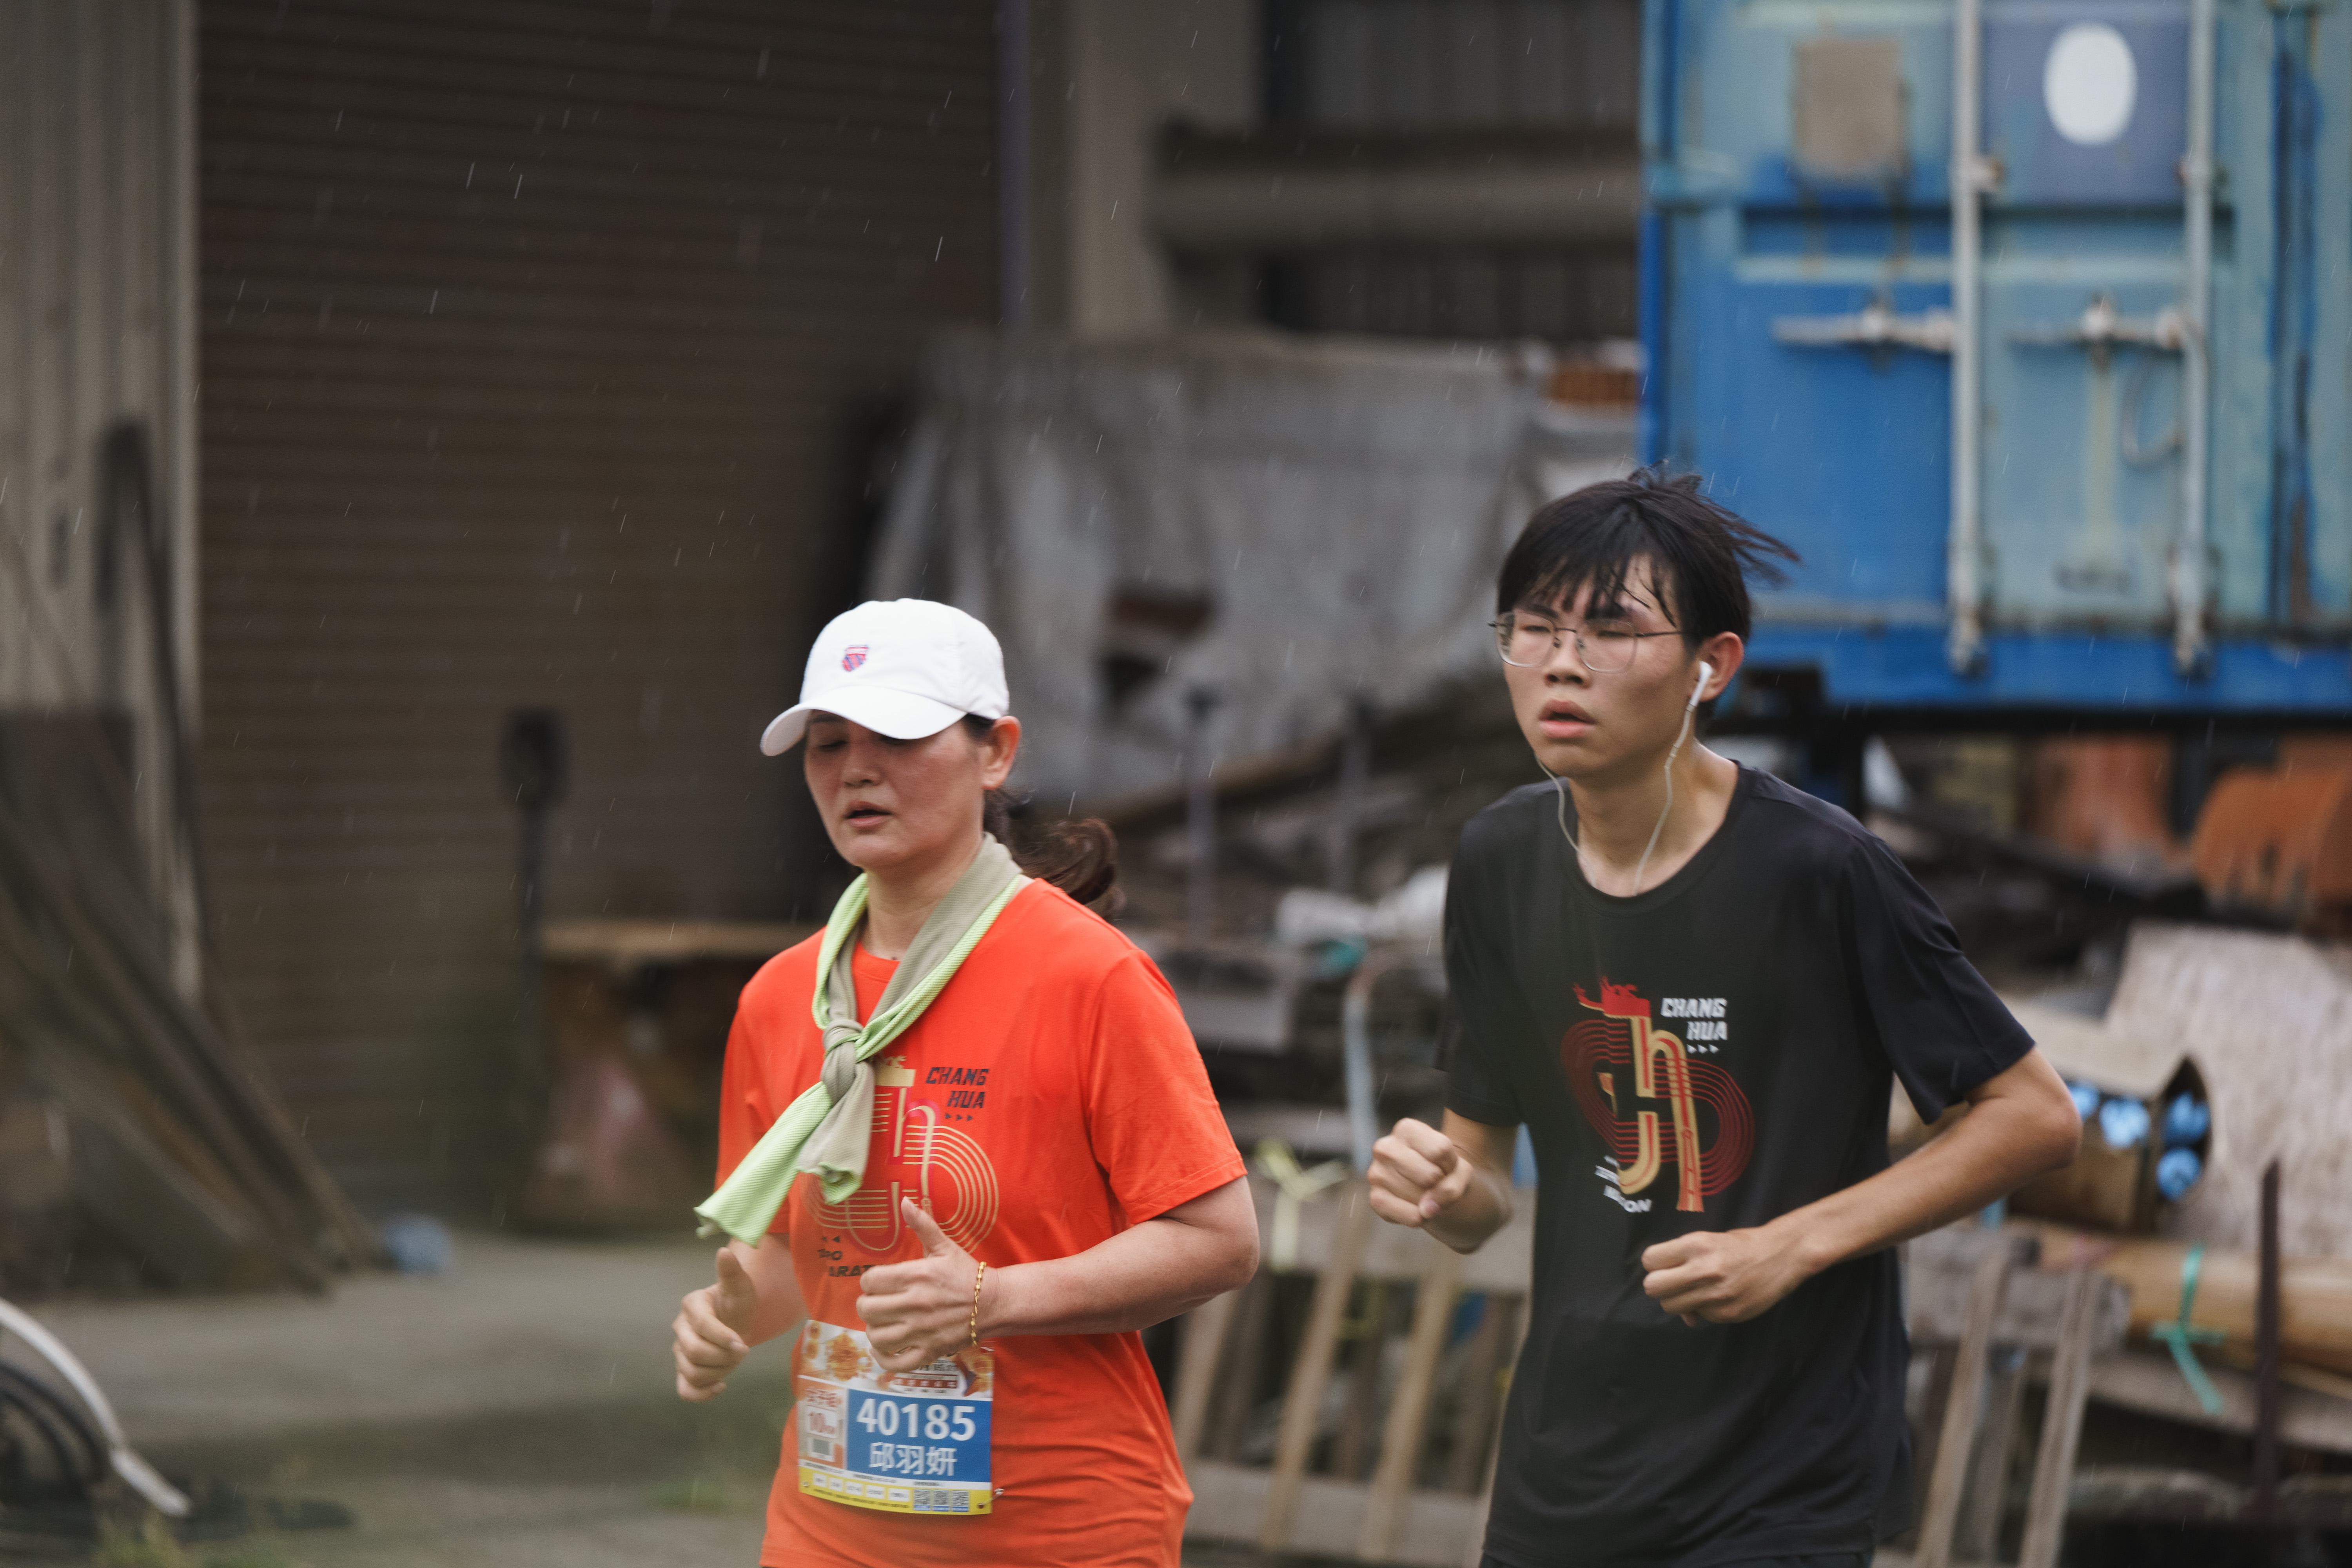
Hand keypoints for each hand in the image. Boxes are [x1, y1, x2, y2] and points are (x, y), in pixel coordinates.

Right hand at [673, 1245, 758, 1400]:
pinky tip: (720, 1387)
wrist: (737, 1321)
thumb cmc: (737, 1302)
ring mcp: (680, 1352)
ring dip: (719, 1372)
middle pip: (693, 1352)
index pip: (702, 1326)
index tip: (743, 1343)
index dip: (723, 1338)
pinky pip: (684, 1389)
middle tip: (742, 1351)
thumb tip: (724, 1252)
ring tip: (733, 1361)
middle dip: (722, 1356)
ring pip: (692, 1372)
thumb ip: (731, 1271)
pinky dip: (701, 1394)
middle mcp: (681, 1329)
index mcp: (692, 1306)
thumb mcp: (740, 1286)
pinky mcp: (684, 1371)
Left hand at [858, 1199, 986, 1374]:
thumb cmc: (966, 1274)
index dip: (869, 1282)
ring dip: (874, 1330)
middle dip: (868, 1305)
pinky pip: (895, 1362)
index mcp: (916, 1276)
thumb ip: (922, 1224)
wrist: (994, 1303)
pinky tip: (884, 1348)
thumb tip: (905, 1201)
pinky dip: (883, 1358)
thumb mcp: (944, 1246)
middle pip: (867, 1309)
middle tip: (878, 1302)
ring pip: (876, 1336)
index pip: (870, 1281)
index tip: (879, 1283)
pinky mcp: (928, 1351)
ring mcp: (921, 1331)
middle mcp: (914, 1304)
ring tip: (882, 1323)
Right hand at [1368, 1117, 1477, 1227]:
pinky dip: (1419, 1217)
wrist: (1432, 1188)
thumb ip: (1452, 1186)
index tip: (1445, 1165)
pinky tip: (1416, 1207)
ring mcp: (1376, 1173)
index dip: (1451, 1164)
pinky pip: (1407, 1214)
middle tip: (1434, 1182)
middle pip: (1430, 1175)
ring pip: (1419, 1197)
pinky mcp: (1375, 1199)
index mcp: (1406, 1129)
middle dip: (1440, 1185)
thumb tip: (1425, 1210)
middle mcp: (1385, 1147)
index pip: (1440, 1150)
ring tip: (1425, 1193)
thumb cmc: (1444, 1171)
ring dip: (1430, 1203)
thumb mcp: (1460, 1170)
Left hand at [1640, 1225, 1809, 1324]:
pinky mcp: (1726, 1314)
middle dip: (1659, 1286)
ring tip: (1695, 1291)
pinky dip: (1702, 1309)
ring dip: (1677, 1301)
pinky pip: (1698, 1316)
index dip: (1655, 1264)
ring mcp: (1715, 1295)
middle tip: (1674, 1282)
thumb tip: (1664, 1285)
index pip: (1650, 1260)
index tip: (1665, 1264)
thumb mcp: (1708, 1240)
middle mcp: (1703, 1270)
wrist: (1781, 1256)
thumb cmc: (1741, 1245)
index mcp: (1696, 1245)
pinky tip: (1718, 1298)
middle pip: (1653, 1287)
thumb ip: (1683, 1259)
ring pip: (1671, 1306)